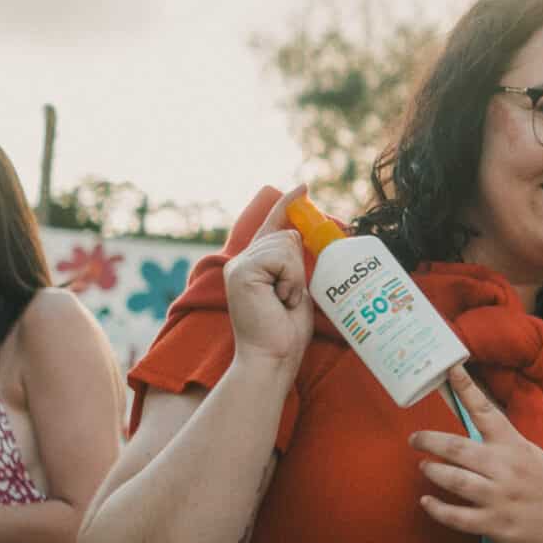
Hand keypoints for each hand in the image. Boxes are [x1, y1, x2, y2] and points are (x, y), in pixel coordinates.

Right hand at [224, 186, 313, 370]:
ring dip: (295, 276)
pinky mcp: (243, 272)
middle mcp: (243, 261)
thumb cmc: (286, 331)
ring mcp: (240, 265)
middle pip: (287, 234)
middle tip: (288, 298)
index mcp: (254, 264)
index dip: (287, 205)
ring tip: (283, 301)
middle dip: (298, 267)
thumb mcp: (296, 289)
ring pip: (286, 244)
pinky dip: (290, 279)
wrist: (274, 357)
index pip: (273, 226)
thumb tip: (301, 234)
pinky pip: (282, 257)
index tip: (303, 186)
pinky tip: (279, 299)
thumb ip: (293, 263)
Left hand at [410, 363, 542, 542]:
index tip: (450, 368)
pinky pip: (456, 516)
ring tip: (425, 466)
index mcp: (515, 446)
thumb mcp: (532, 454)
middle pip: (457, 448)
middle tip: (415, 439)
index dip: (466, 388)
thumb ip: (503, 444)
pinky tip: (427, 502)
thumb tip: (471, 430)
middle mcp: (506, 468)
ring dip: (433, 471)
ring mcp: (500, 497)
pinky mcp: (495, 524)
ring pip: (454, 480)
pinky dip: (437, 509)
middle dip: (429, 440)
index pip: (486, 411)